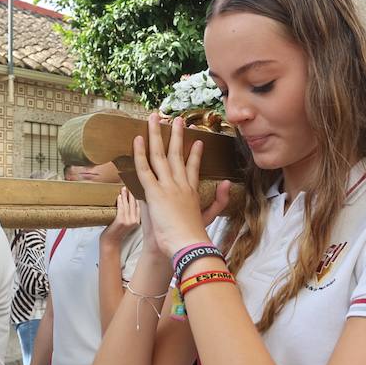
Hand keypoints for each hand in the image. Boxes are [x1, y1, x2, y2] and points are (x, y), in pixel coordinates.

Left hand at [102, 187, 141, 245]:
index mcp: (138, 222)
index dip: (138, 197)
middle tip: (131, 185)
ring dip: (125, 195)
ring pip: (128, 205)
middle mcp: (135, 221)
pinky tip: (119, 196)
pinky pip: (121, 208)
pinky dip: (120, 201)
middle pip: (135, 204)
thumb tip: (127, 203)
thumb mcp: (126, 224)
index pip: (140, 207)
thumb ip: (129, 216)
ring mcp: (128, 221)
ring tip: (124, 188)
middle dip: (132, 194)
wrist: (111, 242)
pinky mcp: (121, 221)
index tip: (136, 189)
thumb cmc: (116, 232)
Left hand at [131, 113, 231, 257]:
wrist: (187, 246)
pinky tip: (137, 138)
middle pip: (177, 154)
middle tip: (177, 119)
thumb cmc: (195, 236)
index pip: (193, 167)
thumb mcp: (210, 216)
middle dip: (176, 135)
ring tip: (155, 118)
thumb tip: (228, 183)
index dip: (195, 153)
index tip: (198, 140)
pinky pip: (144, 169)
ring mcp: (167, 186)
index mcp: (192, 191)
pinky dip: (140, 153)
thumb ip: (219, 200)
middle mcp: (180, 184)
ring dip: (156, 135)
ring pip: (160, 155)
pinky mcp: (154, 192)